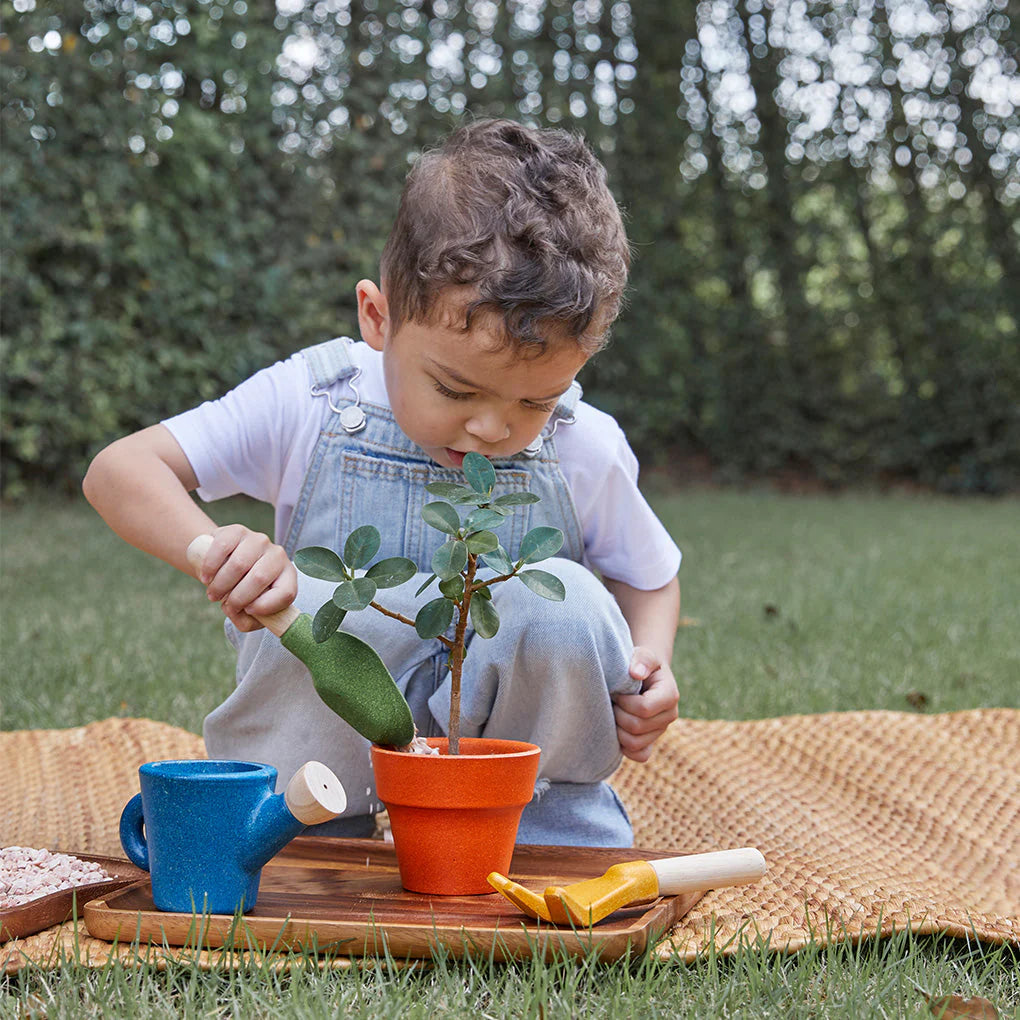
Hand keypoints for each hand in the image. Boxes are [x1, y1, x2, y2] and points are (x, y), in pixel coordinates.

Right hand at [195, 525, 297, 632]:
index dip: (266, 606)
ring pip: (239, 564)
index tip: (248, 610)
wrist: (224, 562)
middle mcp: (278, 555)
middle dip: (236, 598)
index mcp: (287, 577)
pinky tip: (206, 578)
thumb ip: (247, 620)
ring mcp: (258, 541)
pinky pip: (223, 547)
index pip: (285, 593)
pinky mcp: (238, 531)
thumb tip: (242, 614)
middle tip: (222, 605)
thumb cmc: (241, 590)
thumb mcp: (249, 610)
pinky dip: (210, 567)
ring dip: (221, 585)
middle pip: (259, 578)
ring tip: (213, 594)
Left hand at [611, 647, 678, 762]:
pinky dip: (624, 747)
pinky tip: (617, 729)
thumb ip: (642, 659)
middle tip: (612, 702)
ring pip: (635, 744)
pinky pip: (640, 755)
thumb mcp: (643, 654)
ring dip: (617, 730)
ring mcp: (660, 731)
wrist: (642, 674)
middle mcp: (669, 716)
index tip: (617, 691)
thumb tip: (636, 673)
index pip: (644, 708)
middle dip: (617, 714)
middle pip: (636, 728)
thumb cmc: (640, 663)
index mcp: (669, 695)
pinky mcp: (651, 742)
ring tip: (613, 713)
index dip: (624, 702)